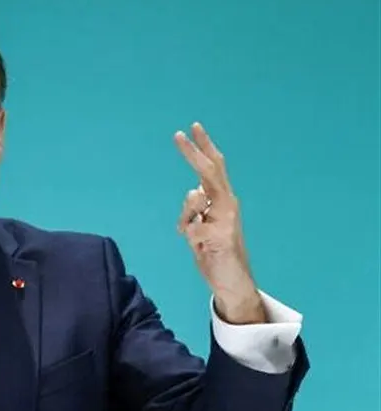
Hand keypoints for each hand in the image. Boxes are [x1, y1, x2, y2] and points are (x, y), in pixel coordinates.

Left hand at [174, 122, 265, 324]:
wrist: (232, 282)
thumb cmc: (214, 252)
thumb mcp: (200, 227)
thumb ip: (197, 209)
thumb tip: (193, 190)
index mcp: (224, 200)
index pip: (214, 168)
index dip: (204, 147)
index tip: (193, 128)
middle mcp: (228, 205)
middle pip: (209, 172)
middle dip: (193, 153)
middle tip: (178, 134)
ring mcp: (225, 219)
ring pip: (194, 199)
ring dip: (186, 217)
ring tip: (198, 238)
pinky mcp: (220, 235)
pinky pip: (190, 228)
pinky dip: (190, 237)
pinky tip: (202, 248)